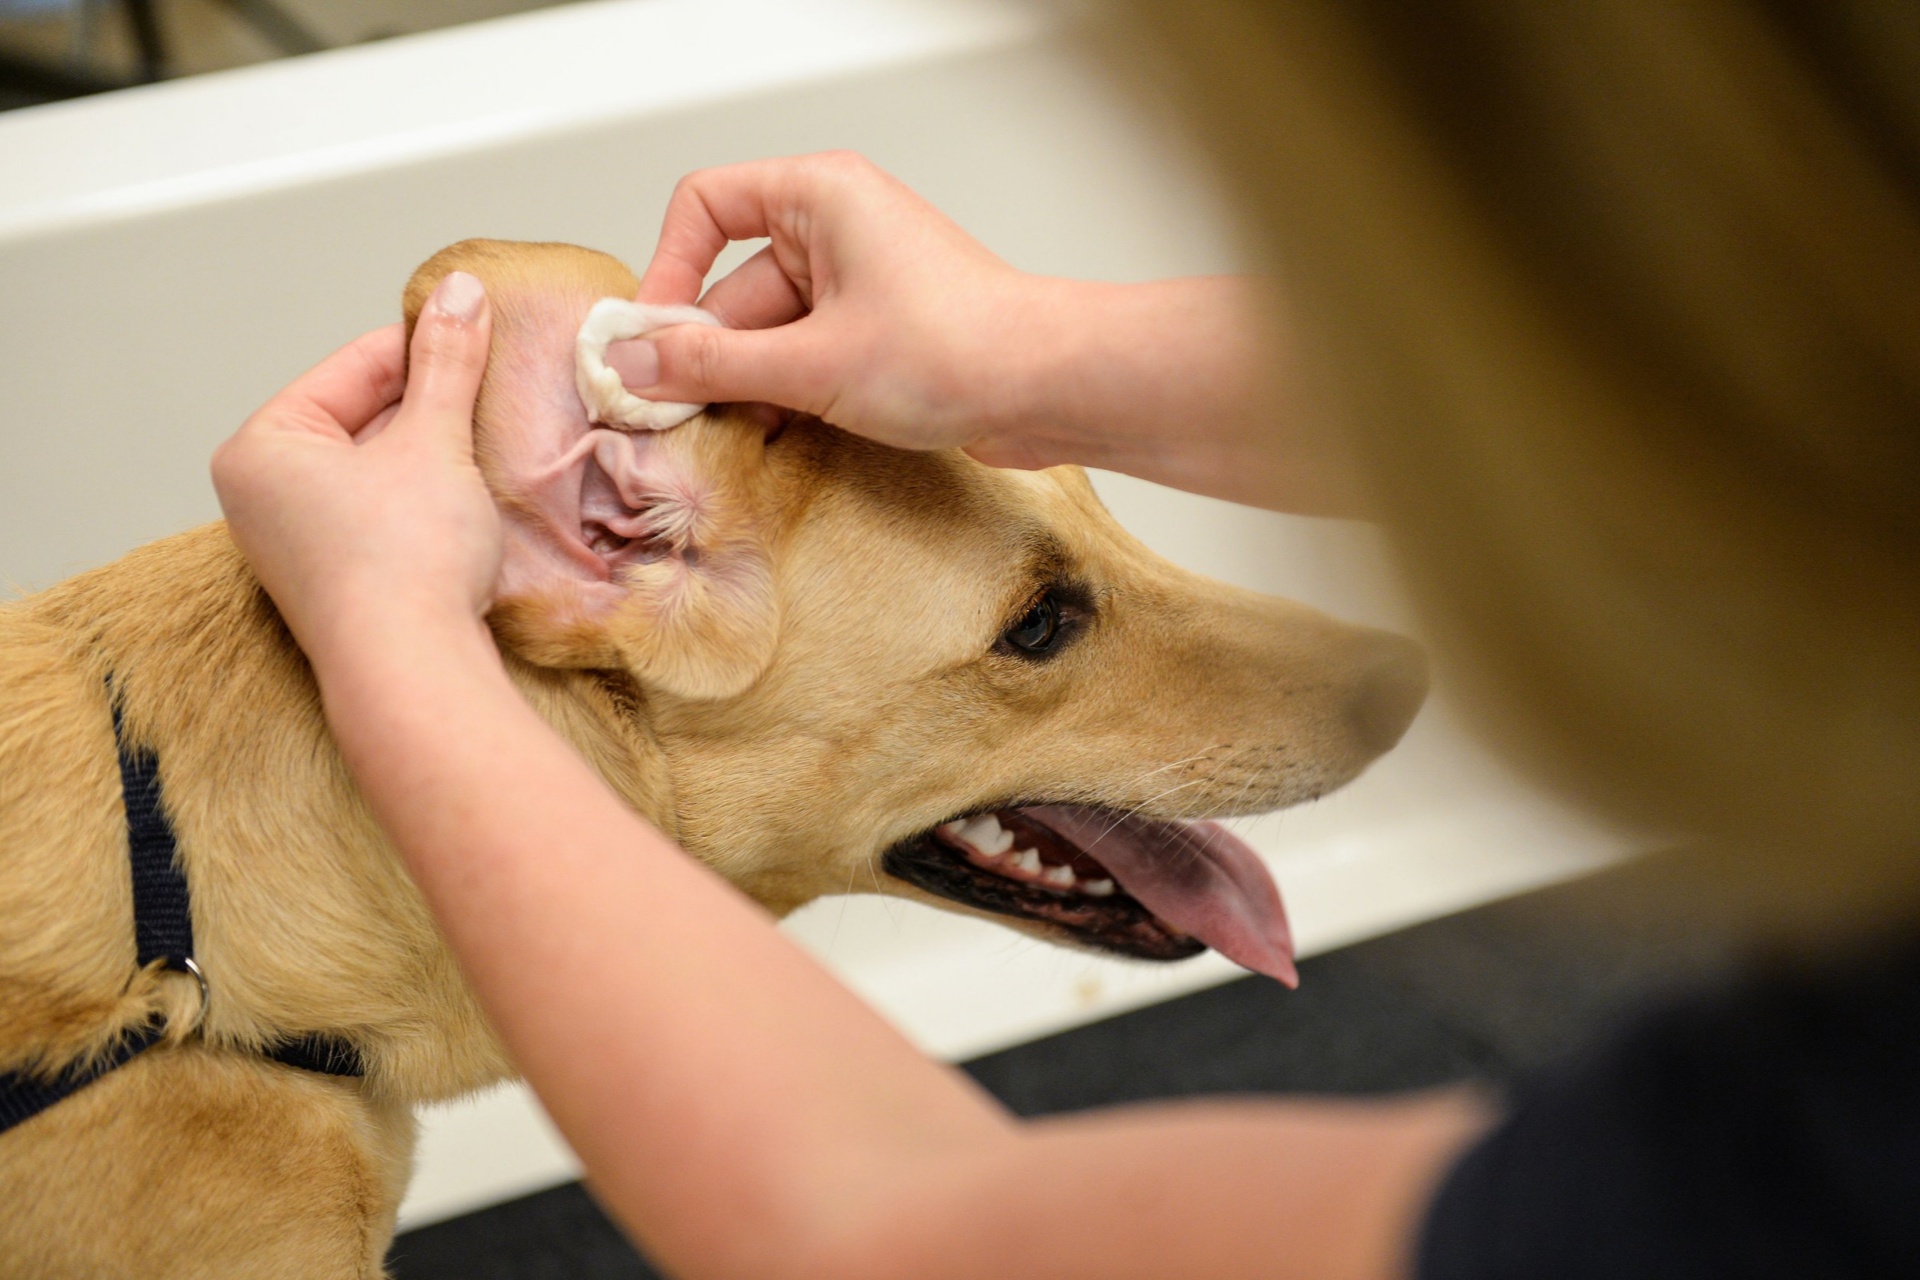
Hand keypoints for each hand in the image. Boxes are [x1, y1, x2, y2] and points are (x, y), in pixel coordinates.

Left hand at [211, 272, 502, 668]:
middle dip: (432, 404)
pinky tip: (472, 494)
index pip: (353, 367)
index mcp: (262, 448)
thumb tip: (462, 290)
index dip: (425, 345)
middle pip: (365, 417)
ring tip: (491, 437)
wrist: (413, 673)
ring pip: (380, 468)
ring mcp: (300, 545)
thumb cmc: (404, 558)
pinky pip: (386, 515)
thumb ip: (448, 363)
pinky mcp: (342, 582)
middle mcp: (264, 495)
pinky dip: (429, 498)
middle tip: (496, 386)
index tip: (482, 331)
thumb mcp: (434, 441)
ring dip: (436, 452)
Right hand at [614, 151, 1054, 460]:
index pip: (706, 205)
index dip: (669, 269)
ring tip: (741, 432)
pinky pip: (806, 355)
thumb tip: (635, 365)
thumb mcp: (812, 364)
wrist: (1051, 387)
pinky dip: (787, 393)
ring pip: (769, 330)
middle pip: (732, 284)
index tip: (652, 338)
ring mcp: (860, 283)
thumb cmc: (961, 348)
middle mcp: (837, 228)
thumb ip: (713, 367)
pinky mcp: (879, 332)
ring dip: (748, 383)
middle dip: (708, 351)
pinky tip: (780, 435)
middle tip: (678, 413)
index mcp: (819, 197)